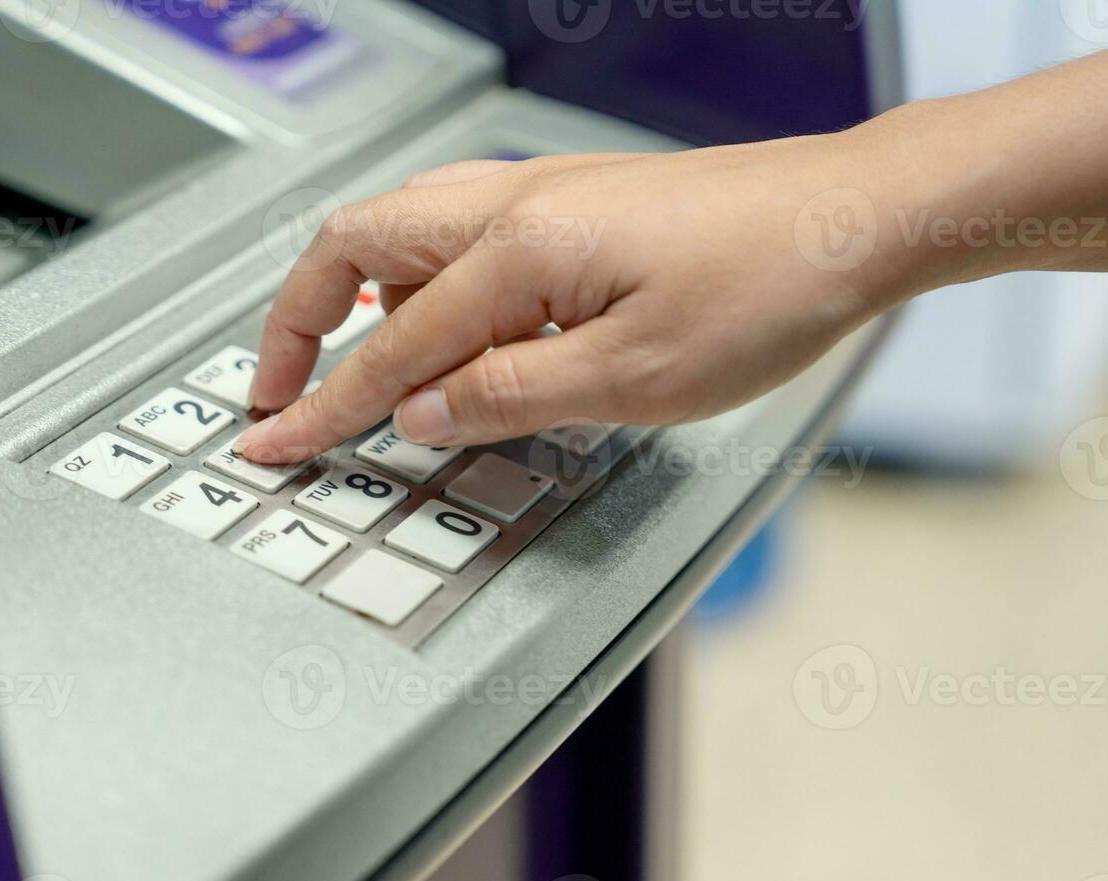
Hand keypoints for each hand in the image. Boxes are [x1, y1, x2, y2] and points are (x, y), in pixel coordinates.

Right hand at [237, 133, 908, 464]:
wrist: (853, 217)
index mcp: (517, 249)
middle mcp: (512, 203)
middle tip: (282, 389)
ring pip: (399, 229)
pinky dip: (420, 282)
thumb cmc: (767, 286)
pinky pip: (456, 233)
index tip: (273, 442)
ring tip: (359, 366)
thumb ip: (506, 398)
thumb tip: (419, 415)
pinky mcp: (569, 202)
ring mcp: (539, 192)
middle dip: (298, 323)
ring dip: (357, 296)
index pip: (388, 344)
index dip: (323, 406)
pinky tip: (451, 330)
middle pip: (354, 246)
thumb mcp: (632, 378)